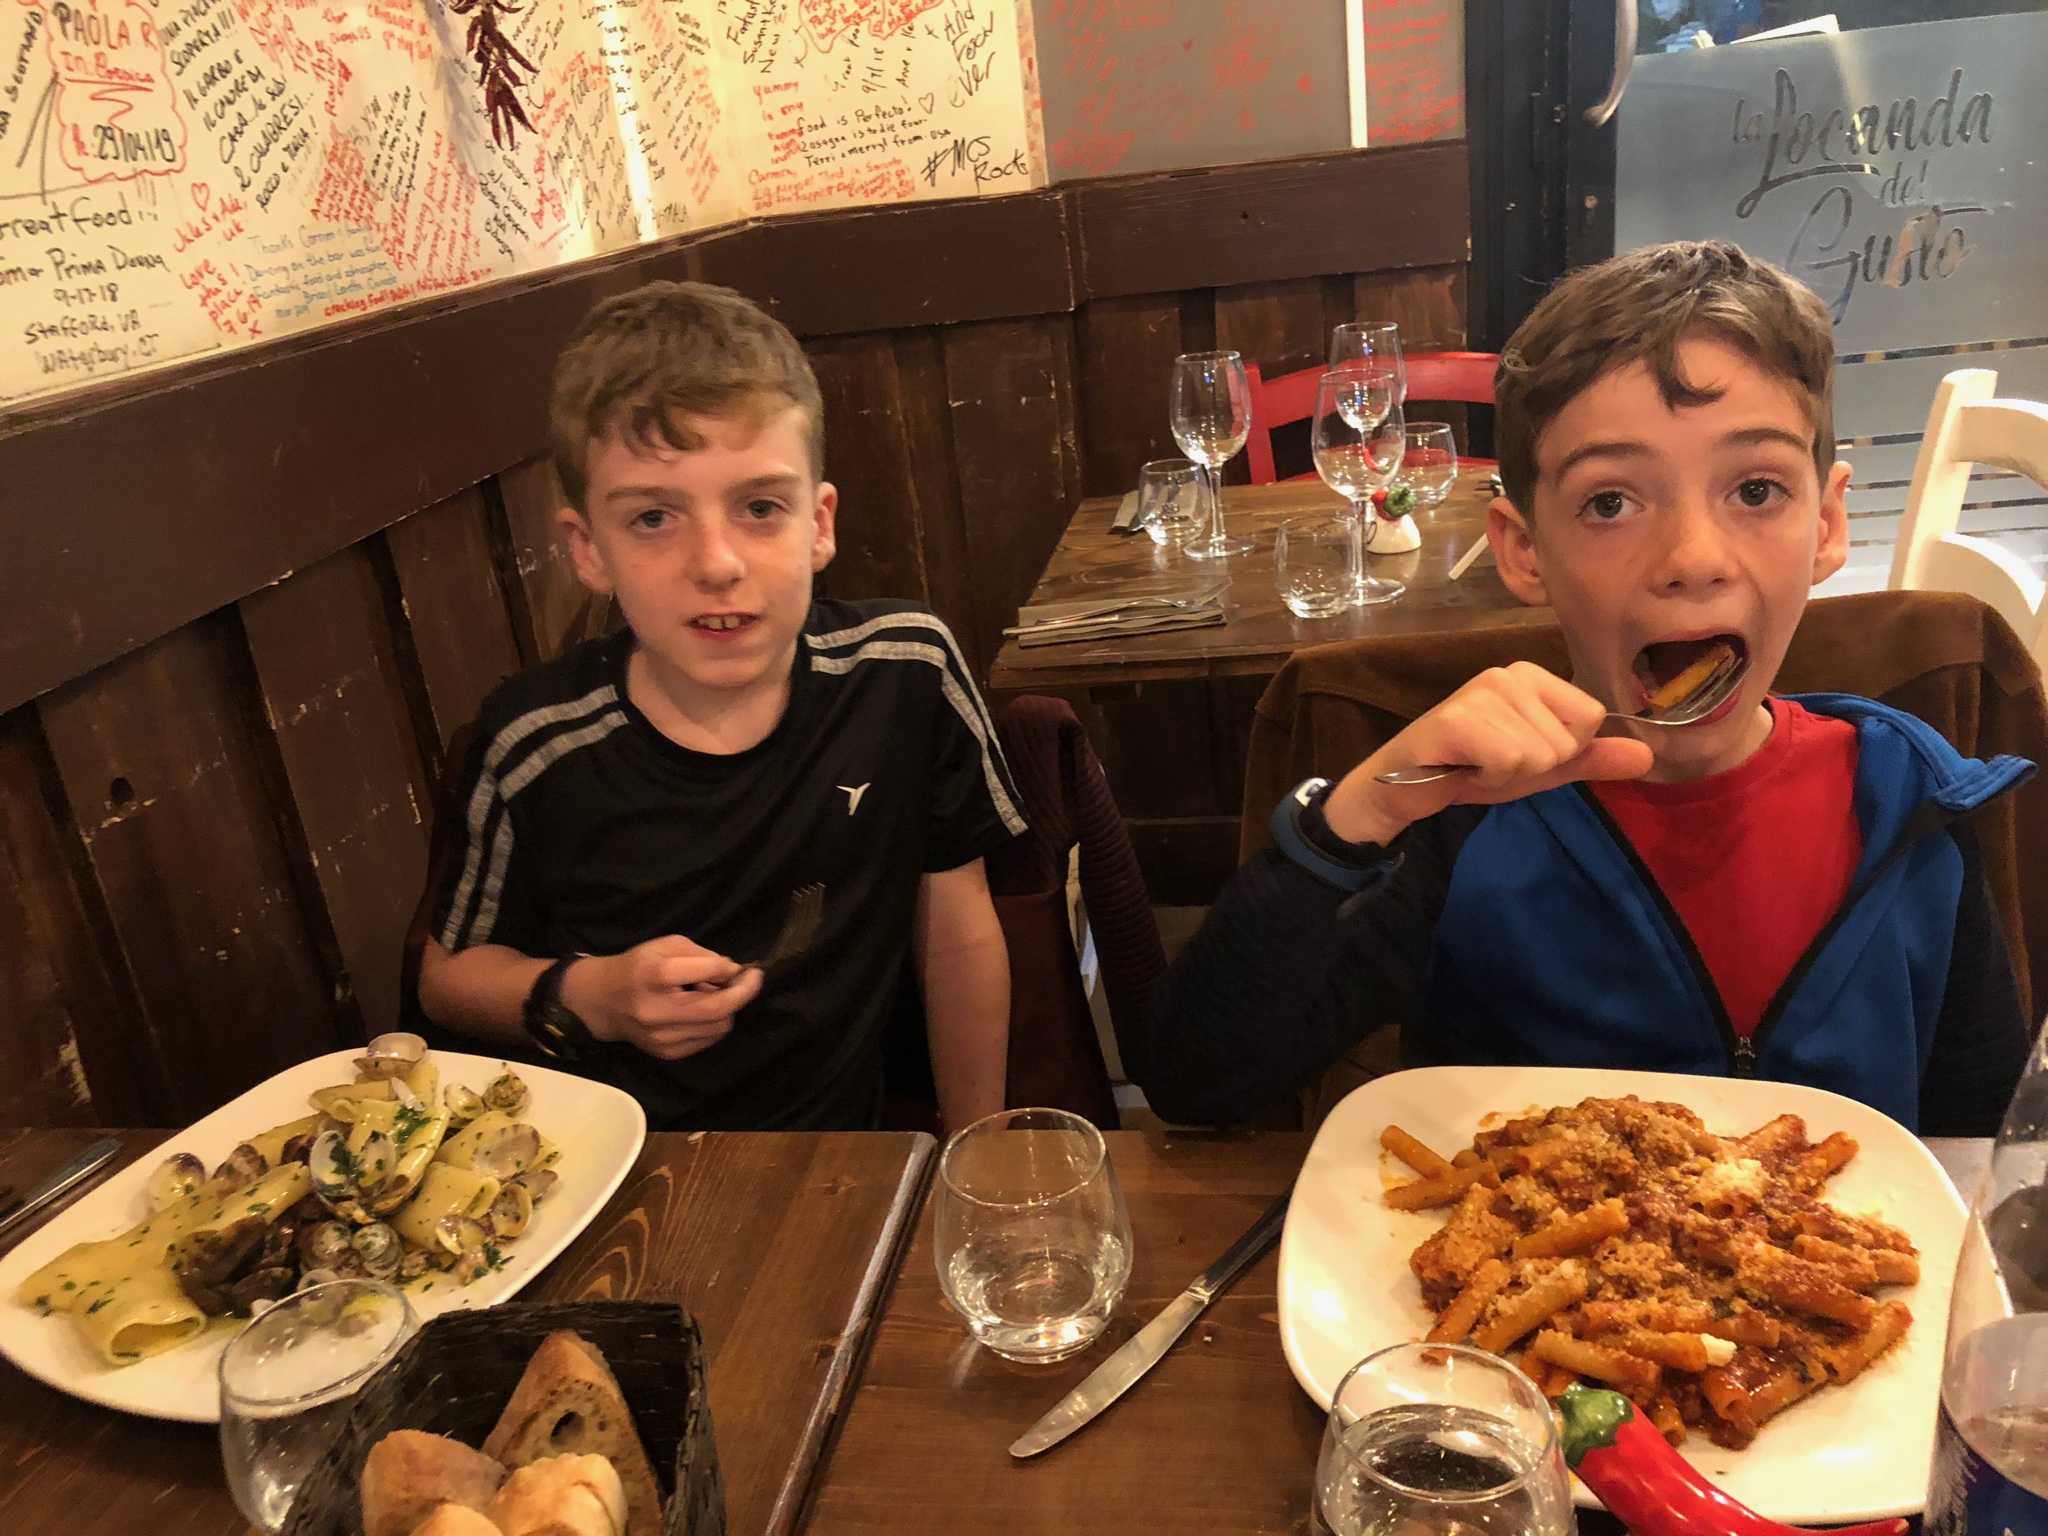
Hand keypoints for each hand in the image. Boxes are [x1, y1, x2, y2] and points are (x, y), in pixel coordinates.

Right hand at [561, 936, 762, 1060]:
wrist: (602, 1001)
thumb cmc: (637, 966)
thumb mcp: (665, 945)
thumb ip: (701, 956)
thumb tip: (733, 972)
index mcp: (654, 975)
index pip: (705, 972)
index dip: (732, 970)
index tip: (747, 968)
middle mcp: (657, 1010)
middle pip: (717, 1009)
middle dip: (742, 994)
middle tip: (750, 981)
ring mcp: (661, 1036)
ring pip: (718, 1027)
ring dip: (725, 1009)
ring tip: (710, 995)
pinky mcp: (667, 1053)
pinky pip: (708, 1040)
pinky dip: (713, 1024)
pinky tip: (700, 1011)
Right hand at [1322, 663, 1654, 845]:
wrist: (1405, 785)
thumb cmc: (1472, 767)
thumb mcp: (1542, 766)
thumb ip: (1591, 758)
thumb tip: (1648, 756)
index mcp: (1532, 676)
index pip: (1589, 720)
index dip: (1560, 751)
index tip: (1518, 751)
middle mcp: (1508, 674)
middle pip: (1564, 742)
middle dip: (1531, 768)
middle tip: (1490, 761)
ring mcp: (1481, 692)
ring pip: (1539, 754)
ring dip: (1506, 775)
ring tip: (1474, 764)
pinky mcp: (1457, 718)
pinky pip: (1509, 761)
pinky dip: (1487, 778)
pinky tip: (1462, 768)